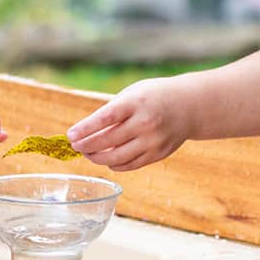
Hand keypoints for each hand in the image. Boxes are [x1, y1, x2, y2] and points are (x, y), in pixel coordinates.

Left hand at [66, 77, 189, 170]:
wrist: (189, 106)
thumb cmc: (154, 96)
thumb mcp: (133, 94)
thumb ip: (112, 111)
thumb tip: (86, 132)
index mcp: (137, 103)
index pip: (105, 118)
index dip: (85, 129)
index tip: (70, 136)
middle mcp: (146, 123)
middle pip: (108, 141)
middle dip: (87, 146)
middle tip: (75, 146)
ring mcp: (153, 141)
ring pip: (117, 157)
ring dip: (97, 158)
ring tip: (87, 154)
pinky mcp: (158, 154)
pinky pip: (130, 165)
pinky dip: (115, 164)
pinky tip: (106, 159)